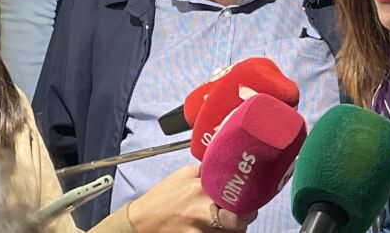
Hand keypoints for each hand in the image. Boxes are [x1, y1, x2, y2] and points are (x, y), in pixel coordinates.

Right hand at [127, 165, 256, 231]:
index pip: (236, 195)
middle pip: (238, 221)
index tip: (250, 199)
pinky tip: (220, 231)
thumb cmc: (162, 197)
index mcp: (202, 188)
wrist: (139, 221)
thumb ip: (206, 170)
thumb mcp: (183, 174)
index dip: (248, 200)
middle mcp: (201, 209)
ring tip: (232, 224)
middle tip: (245, 215)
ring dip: (235, 230)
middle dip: (245, 220)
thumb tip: (226, 163)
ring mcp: (197, 229)